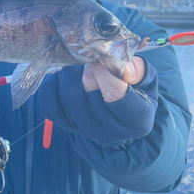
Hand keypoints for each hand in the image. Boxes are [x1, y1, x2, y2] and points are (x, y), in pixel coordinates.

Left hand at [39, 56, 157, 141]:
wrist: (118, 117)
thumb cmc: (134, 92)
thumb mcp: (145, 80)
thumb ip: (139, 70)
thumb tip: (124, 69)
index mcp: (137, 120)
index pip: (116, 93)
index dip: (106, 72)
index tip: (103, 61)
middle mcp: (111, 131)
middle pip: (88, 89)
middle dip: (88, 68)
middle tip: (91, 62)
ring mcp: (86, 131)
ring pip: (68, 94)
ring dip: (71, 73)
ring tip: (79, 68)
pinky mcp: (66, 126)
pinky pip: (49, 103)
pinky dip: (52, 85)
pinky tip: (64, 79)